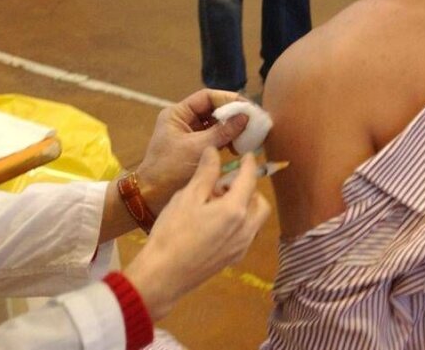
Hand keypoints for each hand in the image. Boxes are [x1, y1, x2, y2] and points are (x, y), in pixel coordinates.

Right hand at [123, 147, 270, 319]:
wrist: (165, 273)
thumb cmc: (173, 232)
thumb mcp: (187, 197)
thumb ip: (205, 174)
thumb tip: (214, 152)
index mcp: (235, 210)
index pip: (249, 180)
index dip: (250, 164)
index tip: (249, 155)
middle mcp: (246, 228)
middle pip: (259, 202)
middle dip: (248, 189)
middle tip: (224, 184)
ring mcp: (242, 246)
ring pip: (255, 220)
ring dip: (245, 206)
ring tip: (216, 204)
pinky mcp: (234, 258)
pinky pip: (246, 233)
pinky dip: (238, 221)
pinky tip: (213, 222)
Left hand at [135, 88, 248, 213]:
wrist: (151, 196)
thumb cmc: (169, 169)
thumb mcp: (197, 148)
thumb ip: (222, 132)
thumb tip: (245, 117)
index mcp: (177, 114)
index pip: (207, 98)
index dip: (229, 99)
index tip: (249, 107)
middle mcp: (183, 121)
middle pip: (213, 110)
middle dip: (234, 115)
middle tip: (255, 121)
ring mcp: (190, 135)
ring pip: (216, 125)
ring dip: (233, 129)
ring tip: (251, 135)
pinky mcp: (195, 149)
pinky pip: (215, 139)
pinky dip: (228, 141)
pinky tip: (240, 147)